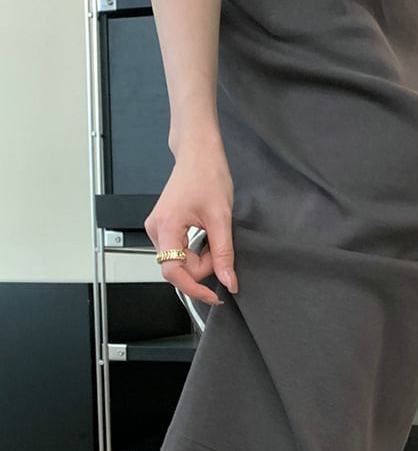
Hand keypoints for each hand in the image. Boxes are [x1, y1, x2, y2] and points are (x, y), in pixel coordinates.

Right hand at [144, 137, 236, 305]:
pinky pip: (179, 251)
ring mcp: (158, 228)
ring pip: (180, 261)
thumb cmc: (207, 175)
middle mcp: (155, 229)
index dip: (194, 288)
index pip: (173, 272)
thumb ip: (224, 254)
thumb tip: (229, 282)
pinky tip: (205, 235)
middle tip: (221, 248)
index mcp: (166, 226)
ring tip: (213, 235)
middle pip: (178, 268)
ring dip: (201, 258)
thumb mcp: (222, 218)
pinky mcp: (164, 227)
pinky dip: (196, 250)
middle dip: (203, 266)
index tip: (214, 296)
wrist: (199, 153)